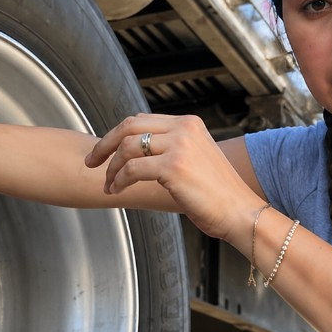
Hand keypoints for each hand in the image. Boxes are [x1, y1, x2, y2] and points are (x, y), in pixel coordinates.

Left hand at [84, 113, 261, 240]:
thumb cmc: (218, 194)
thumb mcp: (197, 159)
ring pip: (127, 147)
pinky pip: (132, 169)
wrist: (240, 212)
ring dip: (111, 167)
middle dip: (105, 144)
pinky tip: (116, 190)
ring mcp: (179, 146)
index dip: (117, 134)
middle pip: (129, 126)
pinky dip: (118, 180)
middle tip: (91, 162)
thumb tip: (139, 152)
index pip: (142, 119)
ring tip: (108, 183)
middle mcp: (183, 129)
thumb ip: (172, 149)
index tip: (104, 150)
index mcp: (189, 123)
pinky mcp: (173, 167)